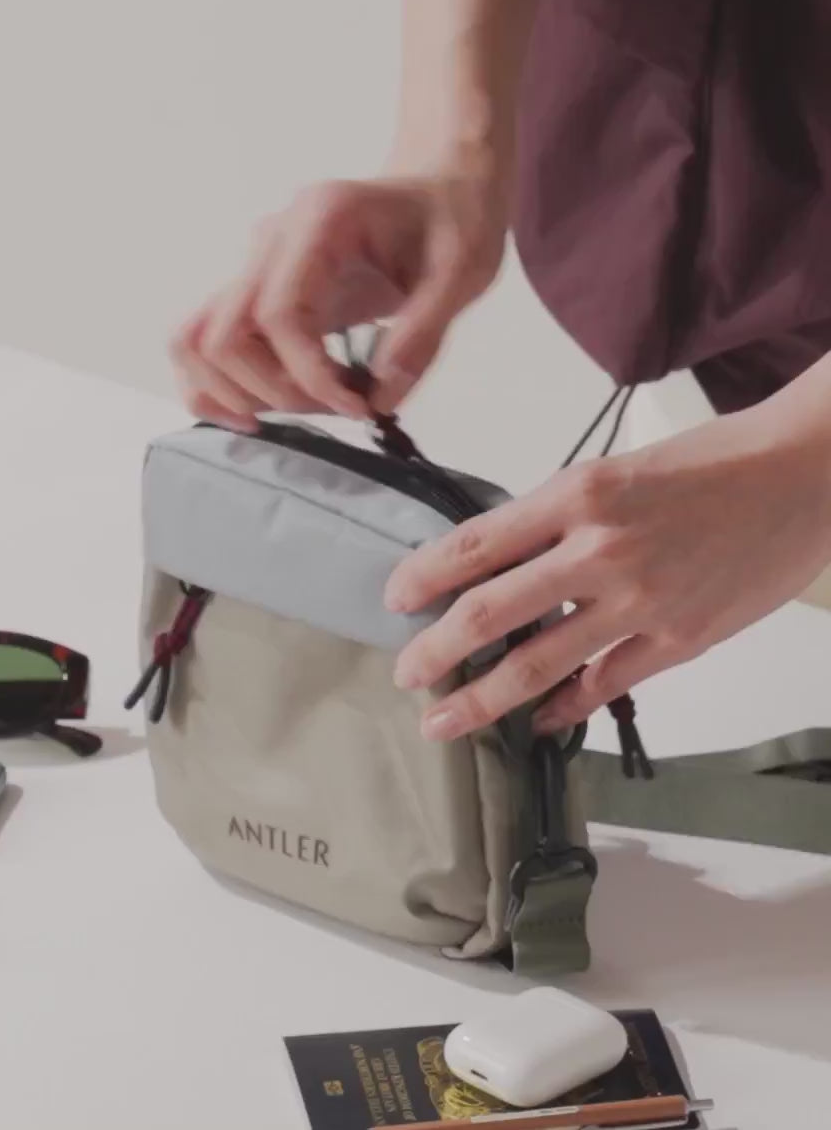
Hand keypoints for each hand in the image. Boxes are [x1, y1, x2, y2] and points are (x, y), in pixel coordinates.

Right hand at [171, 159, 507, 427]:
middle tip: (341, 406)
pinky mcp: (255, 291)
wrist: (438, 192)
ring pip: (199, 340)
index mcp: (319, 220)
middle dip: (276, 391)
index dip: (309, 375)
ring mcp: (254, 264)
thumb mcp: (463, 273)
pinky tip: (257, 414)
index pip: (279, 314)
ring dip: (241, 393)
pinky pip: (202, 340)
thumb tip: (378, 399)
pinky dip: (214, 386)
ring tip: (307, 407)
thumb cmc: (453, 222)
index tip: (357, 405)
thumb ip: (422, 335)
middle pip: (224, 333)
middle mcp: (271, 239)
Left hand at [384, 400, 830, 739]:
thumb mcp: (614, 471)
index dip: (422, 576)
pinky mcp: (680, 640)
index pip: (474, 543)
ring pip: (537, 665)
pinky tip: (538, 721)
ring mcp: (640, 602)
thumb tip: (500, 566)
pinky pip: (604, 686)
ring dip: (482, 700)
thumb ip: (556, 520)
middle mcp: (598, 549)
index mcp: (575, 495)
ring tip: (444, 721)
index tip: (394, 600)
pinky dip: (563, 708)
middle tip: (405, 674)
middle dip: (435, 651)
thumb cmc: (709, 463)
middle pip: (488, 613)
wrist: (801, 474)